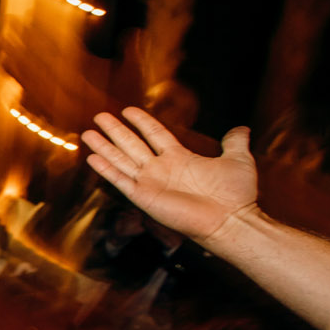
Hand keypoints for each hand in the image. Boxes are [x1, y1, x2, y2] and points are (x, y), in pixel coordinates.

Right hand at [82, 107, 257, 246]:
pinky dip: (105, 169)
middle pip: (132, 145)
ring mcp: (150, 183)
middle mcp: (161, 169)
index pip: (155, 134)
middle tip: (100, 116)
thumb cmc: (235, 194)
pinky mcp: (144, 197)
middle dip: (115, 131)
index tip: (128, 110)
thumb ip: (235, 143)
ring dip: (104, 147)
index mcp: (180, 158)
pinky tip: (92, 158)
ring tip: (87, 133)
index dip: (142, 122)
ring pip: (121, 160)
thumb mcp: (238, 160)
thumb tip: (241, 129)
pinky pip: (120, 180)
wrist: (230, 219)